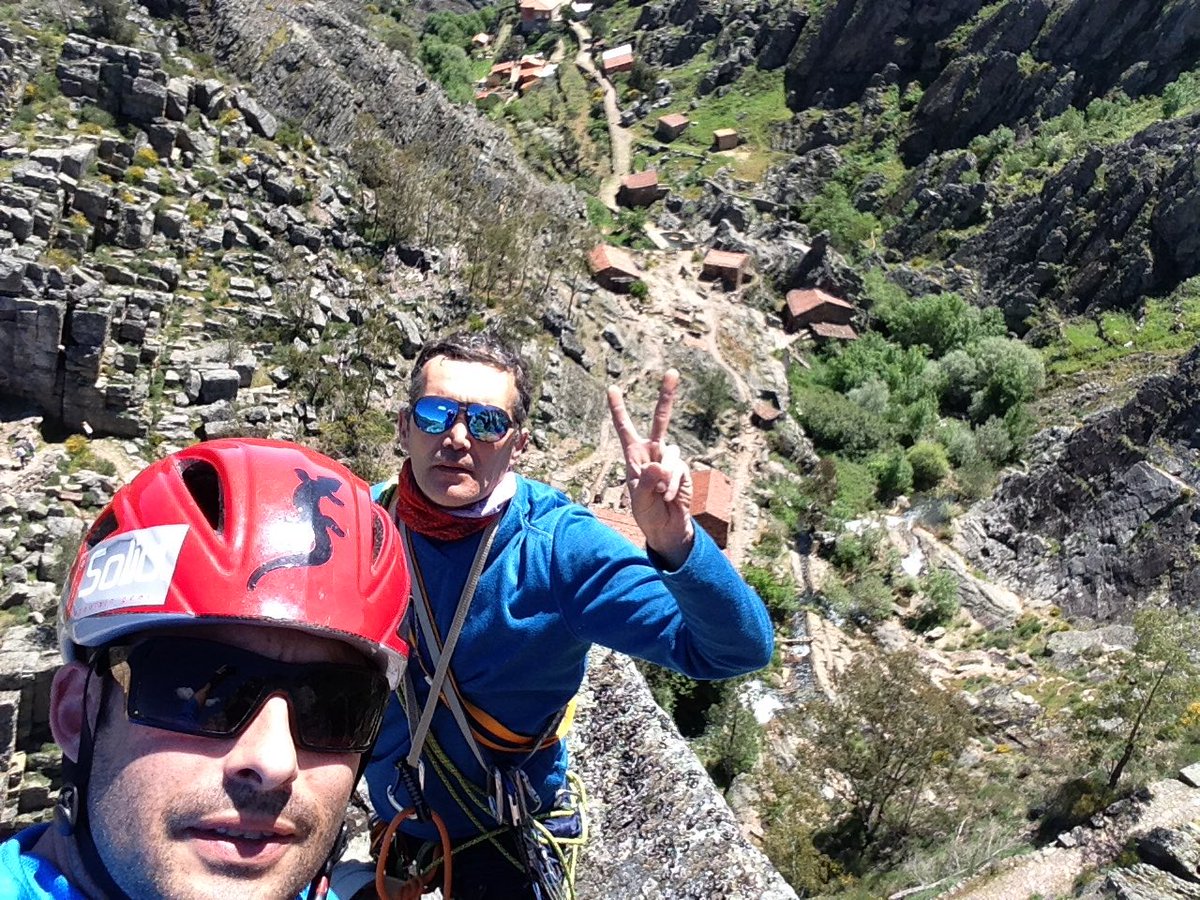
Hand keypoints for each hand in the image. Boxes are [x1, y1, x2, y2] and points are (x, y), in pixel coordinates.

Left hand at [607, 369, 694, 567]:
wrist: (666, 528)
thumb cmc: (646, 513)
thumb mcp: (639, 499)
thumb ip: (646, 481)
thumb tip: (659, 464)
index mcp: (633, 456)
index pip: (625, 428)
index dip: (618, 409)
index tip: (611, 388)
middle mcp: (652, 453)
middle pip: (661, 420)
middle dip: (667, 396)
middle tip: (672, 372)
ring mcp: (669, 460)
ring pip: (670, 452)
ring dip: (664, 476)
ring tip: (659, 494)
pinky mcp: (682, 470)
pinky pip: (678, 471)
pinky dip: (672, 486)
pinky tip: (668, 498)